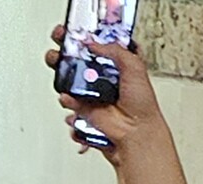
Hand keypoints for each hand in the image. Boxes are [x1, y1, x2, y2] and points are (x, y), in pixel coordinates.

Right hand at [46, 30, 164, 159]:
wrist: (136, 131)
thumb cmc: (142, 104)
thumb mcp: (135, 67)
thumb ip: (116, 50)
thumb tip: (94, 44)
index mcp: (115, 65)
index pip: (97, 46)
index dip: (86, 38)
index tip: (75, 32)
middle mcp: (102, 78)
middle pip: (78, 61)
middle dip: (66, 53)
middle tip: (60, 47)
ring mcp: (92, 94)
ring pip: (70, 81)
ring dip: (62, 75)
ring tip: (60, 70)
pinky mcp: (85, 110)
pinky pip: (70, 103)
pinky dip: (67, 101)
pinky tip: (69, 98)